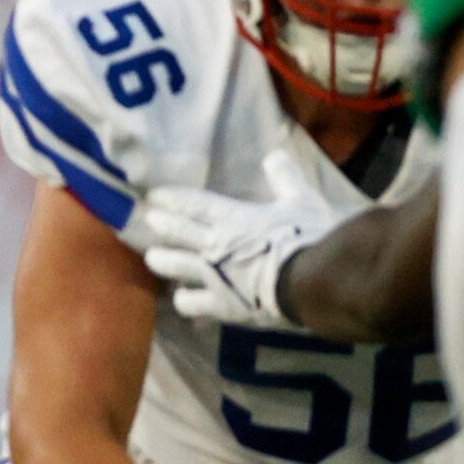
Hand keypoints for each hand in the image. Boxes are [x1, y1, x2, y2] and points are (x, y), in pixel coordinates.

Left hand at [141, 152, 351, 325]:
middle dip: (160, 225)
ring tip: (155, 259)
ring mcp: (214, 279)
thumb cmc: (311, 239)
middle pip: (177, 233)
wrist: (315, 284)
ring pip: (174, 268)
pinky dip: (185, 300)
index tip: (154, 196)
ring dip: (161, 261)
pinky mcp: (221, 308)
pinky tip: (184, 299)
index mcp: (233, 219)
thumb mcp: (303, 201)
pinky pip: (191, 305)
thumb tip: (275, 154)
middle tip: (148, 220)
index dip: (172, 199)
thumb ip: (287, 178)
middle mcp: (215, 248)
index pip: (193, 204)